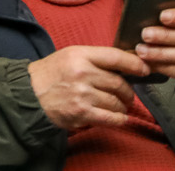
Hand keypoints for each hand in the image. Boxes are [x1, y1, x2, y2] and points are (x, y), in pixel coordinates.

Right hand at [28, 45, 148, 132]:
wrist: (29, 93)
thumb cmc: (52, 74)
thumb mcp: (70, 56)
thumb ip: (95, 59)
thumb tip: (126, 66)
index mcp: (79, 55)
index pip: (116, 57)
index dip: (135, 64)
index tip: (145, 70)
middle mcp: (82, 73)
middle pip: (120, 84)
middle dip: (128, 92)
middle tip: (126, 95)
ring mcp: (83, 94)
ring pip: (118, 102)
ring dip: (122, 106)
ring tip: (116, 106)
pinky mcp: (83, 113)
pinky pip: (113, 118)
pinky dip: (120, 119)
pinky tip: (117, 117)